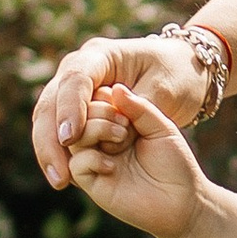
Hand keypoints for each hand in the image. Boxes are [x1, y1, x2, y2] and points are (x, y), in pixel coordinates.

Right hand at [31, 31, 204, 190]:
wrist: (189, 84)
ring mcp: (76, 101)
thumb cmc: (178, 78)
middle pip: (50, 104)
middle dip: (50, 138)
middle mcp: (80, 77)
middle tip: (60, 170)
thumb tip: (113, 97)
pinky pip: (60, 143)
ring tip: (62, 180)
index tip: (71, 136)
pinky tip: (67, 179)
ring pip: (47, 126)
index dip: (71, 107)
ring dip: (52, 153)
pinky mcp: (80, 124)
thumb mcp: (168, 90)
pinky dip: (61, 160)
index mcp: (101, 57)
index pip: (76, 78)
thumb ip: (142, 103)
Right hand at [65, 84, 206, 237]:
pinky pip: (76, 163)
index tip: (126, 107)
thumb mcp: (161, 126)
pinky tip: (113, 166)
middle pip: (75, 111)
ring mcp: (91, 156)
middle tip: (127, 126)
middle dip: (100, 112)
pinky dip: (92, 158)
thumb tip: (115, 90)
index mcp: (112, 114)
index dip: (100, 95)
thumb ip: (139, 108)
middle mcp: (96, 133)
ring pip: (72, 135)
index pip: (88, 93)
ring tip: (123, 137)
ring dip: (96, 129)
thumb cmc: (173, 161)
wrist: (183, 200)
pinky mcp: (90, 180)